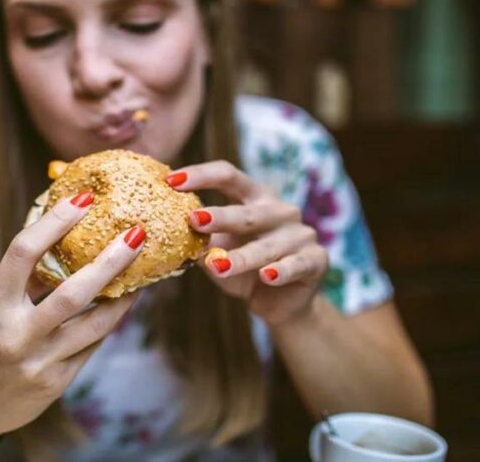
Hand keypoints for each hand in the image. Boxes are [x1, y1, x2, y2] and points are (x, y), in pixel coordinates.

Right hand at [0, 193, 144, 442]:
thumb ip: (21, 283)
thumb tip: (62, 240)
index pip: (24, 253)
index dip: (55, 222)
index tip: (83, 199)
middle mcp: (16, 334)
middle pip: (74, 292)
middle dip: (111, 261)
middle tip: (136, 234)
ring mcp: (40, 361)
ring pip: (96, 324)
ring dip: (123, 296)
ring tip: (140, 274)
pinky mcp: (56, 382)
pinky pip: (91, 346)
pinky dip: (107, 323)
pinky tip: (120, 306)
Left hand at [166, 161, 328, 326]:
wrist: (280, 304)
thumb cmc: (245, 270)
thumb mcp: (219, 252)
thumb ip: (201, 240)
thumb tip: (163, 231)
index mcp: (254, 198)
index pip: (228, 176)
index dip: (201, 175)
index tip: (172, 181)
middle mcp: (279, 210)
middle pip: (247, 211)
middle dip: (219, 217)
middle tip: (194, 220)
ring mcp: (300, 234)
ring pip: (267, 246)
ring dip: (241, 257)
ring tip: (217, 265)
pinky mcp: (316, 259)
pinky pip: (296, 264)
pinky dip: (281, 270)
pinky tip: (267, 276)